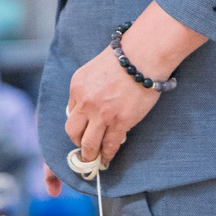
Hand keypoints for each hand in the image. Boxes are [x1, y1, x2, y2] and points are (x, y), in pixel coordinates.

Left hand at [64, 47, 159, 171]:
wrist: (144, 54)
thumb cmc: (125, 57)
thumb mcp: (94, 69)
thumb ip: (89, 88)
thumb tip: (90, 109)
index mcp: (77, 86)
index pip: (70, 112)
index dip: (78, 123)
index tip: (83, 130)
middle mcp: (85, 102)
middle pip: (72, 131)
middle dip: (78, 142)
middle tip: (84, 148)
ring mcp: (101, 114)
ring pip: (88, 144)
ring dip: (90, 155)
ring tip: (93, 161)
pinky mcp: (119, 122)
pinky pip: (110, 145)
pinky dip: (107, 155)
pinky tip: (108, 159)